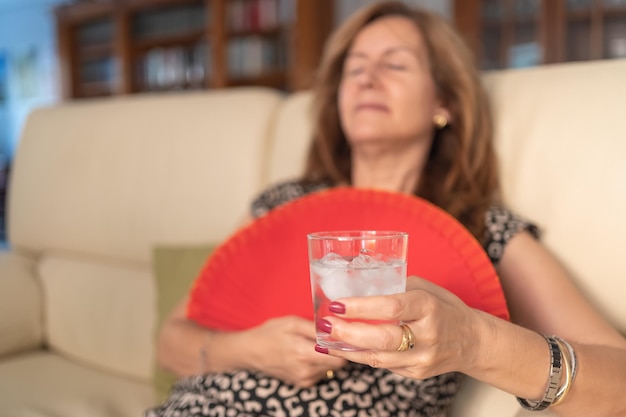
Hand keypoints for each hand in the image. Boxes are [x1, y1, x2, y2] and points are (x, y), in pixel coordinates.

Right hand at [242, 316, 345, 386]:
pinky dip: (320, 364)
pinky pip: (321, 373)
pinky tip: (308, 354)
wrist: (249, 352)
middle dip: (338, 351)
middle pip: (338, 364)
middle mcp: (306, 370)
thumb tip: (336, 328)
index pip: (339, 358)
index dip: (345, 347)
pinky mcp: (302, 383)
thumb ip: (316, 327)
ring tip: (316, 344)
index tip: (344, 336)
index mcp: (304, 353)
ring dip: (329, 357)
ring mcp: (304, 379)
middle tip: (331, 337)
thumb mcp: (292, 322)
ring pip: (330, 369)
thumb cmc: (270, 333)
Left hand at [315, 276, 489, 379]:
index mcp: (428, 306)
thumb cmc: (443, 307)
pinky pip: (383, 365)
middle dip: (348, 332)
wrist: (472, 341)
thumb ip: (395, 287)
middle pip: (382, 338)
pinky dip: (360, 357)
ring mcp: (423, 358)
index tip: (337, 304)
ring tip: (325, 339)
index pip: (391, 307)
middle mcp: (428, 334)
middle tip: (324, 324)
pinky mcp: (417, 373)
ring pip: (378, 358)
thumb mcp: (424, 289)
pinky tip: (343, 348)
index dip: (361, 307)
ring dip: (347, 349)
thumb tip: (357, 285)